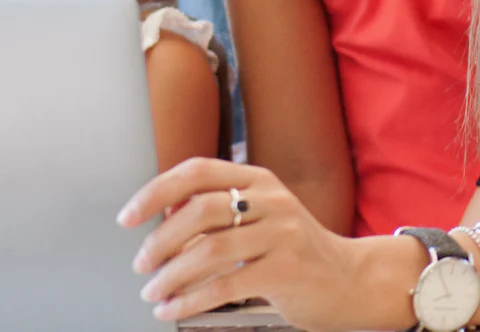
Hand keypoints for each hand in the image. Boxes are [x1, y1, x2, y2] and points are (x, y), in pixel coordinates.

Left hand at [118, 158, 415, 331]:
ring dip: (170, 275)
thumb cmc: (295, 252)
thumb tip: (160, 215)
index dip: (155, 191)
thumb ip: (220, 211)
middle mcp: (271, 199)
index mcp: (258, 180)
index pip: (196, 170)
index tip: (128, 216)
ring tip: (153, 292)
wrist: (351, 281)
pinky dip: (190, 300)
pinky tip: (172, 309)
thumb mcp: (261, 218)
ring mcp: (283, 233)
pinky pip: (225, 286)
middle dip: (159, 240)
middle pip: (199, 210)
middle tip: (141, 264)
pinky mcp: (287, 269)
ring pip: (208, 250)